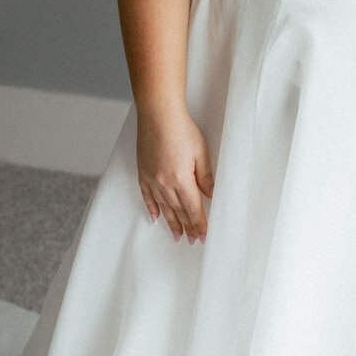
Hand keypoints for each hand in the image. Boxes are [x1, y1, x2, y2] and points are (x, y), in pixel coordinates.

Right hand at [137, 106, 214, 241]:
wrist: (158, 114)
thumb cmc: (181, 129)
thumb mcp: (201, 152)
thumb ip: (206, 177)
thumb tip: (211, 196)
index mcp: (181, 180)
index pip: (193, 209)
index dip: (199, 224)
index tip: (203, 237)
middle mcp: (164, 184)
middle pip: (178, 211)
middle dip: (187, 228)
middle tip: (192, 242)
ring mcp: (151, 180)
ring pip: (163, 208)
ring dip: (171, 223)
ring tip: (177, 236)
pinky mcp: (143, 173)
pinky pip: (147, 197)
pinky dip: (151, 209)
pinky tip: (155, 219)